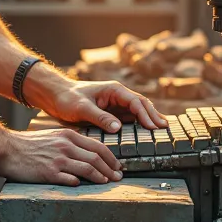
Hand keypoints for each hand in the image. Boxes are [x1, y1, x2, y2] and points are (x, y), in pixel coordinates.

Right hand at [0, 127, 123, 186]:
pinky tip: (85, 186)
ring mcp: (58, 160)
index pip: (97, 146)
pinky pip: (71, 179)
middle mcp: (66, 147)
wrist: (6, 149)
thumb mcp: (52, 137)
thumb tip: (85, 154)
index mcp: (68, 137)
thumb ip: (69, 143)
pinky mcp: (49, 173)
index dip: (111, 157)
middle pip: (97, 158)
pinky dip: (81, 183)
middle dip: (111, 169)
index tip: (117, 166)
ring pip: (88, 168)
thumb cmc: (27, 145)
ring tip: (107, 183)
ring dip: (101, 177)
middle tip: (118, 177)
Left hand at [44, 79, 168, 133]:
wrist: (55, 96)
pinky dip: (140, 124)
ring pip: (138, 112)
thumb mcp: (82, 108)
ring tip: (162, 130)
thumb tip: (118, 128)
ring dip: (149, 119)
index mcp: (114, 90)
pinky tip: (146, 131)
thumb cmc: (67, 99)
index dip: (146, 115)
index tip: (153, 127)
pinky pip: (130, 118)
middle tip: (165, 129)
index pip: (136, 102)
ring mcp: (116, 105)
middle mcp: (118, 96)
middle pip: (142, 105)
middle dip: (154, 115)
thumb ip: (100, 117)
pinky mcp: (112, 113)